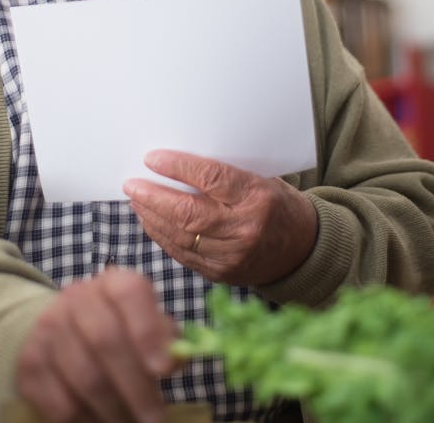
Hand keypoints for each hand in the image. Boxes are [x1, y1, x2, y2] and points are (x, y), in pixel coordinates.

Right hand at [15, 268, 176, 422]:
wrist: (63, 328)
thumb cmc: (119, 328)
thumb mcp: (147, 324)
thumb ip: (165, 338)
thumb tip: (176, 359)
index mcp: (113, 283)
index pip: (129, 293)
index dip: (147, 331)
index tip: (163, 370)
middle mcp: (77, 299)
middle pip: (105, 341)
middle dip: (135, 387)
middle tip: (154, 419)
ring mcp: (49, 329)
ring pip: (84, 377)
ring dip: (113, 410)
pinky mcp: (30, 363)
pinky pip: (59, 403)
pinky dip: (85, 420)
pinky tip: (100, 422)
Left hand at [123, 150, 317, 285]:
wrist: (301, 250)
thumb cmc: (277, 205)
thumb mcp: (261, 180)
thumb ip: (225, 177)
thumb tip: (176, 165)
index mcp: (257, 197)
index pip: (211, 178)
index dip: (177, 167)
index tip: (152, 159)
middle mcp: (244, 229)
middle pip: (188, 213)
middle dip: (154, 197)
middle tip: (132, 183)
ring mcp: (231, 256)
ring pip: (180, 236)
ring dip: (152, 217)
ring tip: (137, 200)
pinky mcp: (220, 273)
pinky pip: (182, 254)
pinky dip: (162, 236)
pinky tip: (151, 221)